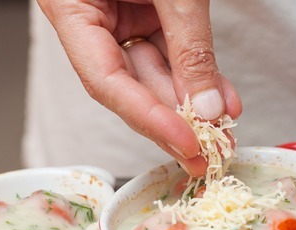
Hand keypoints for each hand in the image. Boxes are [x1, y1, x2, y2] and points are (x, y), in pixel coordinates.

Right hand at [37, 0, 242, 176]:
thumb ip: (191, 47)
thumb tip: (209, 108)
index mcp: (70, 6)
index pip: (106, 81)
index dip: (148, 118)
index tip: (185, 144)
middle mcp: (91, 18)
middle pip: (133, 84)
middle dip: (176, 119)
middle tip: (210, 148)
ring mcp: (118, 15)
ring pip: (155, 72)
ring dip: (192, 102)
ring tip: (224, 128)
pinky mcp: (143, 10)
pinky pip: (170, 50)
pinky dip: (198, 73)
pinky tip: (221, 97)